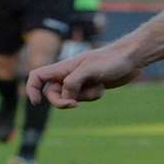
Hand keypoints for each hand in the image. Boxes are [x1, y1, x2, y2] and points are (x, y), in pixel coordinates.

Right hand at [26, 42, 141, 107]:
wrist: (131, 59)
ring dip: (84, 97)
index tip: (36, 103)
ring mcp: (79, 81)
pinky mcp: (90, 86)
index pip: (37, 77)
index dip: (32, 89)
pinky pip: (85, 98)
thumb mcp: (90, 70)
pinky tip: (103, 86)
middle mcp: (68, 74)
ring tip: (98, 85)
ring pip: (71, 98)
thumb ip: (73, 82)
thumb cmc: (111, 60)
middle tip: (75, 104)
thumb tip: (66, 97)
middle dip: (62, 102)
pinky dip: (94, 96)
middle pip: (52, 94)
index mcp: (63, 67)